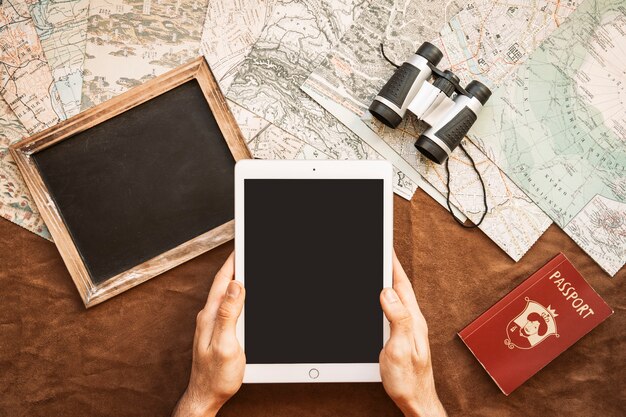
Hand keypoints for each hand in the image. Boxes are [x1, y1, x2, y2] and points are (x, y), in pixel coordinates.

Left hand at [173, 253, 244, 416]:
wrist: (205, 397)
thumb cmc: (215, 376)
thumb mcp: (225, 344)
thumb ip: (229, 314)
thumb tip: (234, 285)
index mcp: (210, 315)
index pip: (222, 281)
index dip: (233, 262)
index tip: (241, 246)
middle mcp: (208, 316)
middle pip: (224, 284)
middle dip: (235, 266)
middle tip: (247, 251)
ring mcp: (211, 324)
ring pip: (225, 294)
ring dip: (235, 280)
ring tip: (245, 267)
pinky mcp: (216, 332)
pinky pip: (227, 306)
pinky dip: (236, 296)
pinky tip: (242, 297)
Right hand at [379, 252, 445, 416]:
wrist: (416, 401)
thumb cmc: (409, 381)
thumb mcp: (400, 349)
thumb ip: (397, 319)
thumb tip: (388, 293)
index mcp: (412, 320)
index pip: (401, 284)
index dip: (392, 264)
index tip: (385, 247)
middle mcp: (413, 321)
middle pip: (400, 287)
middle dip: (390, 267)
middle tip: (381, 250)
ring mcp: (409, 328)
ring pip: (397, 297)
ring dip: (388, 280)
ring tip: (380, 266)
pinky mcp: (403, 336)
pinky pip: (394, 309)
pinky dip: (386, 297)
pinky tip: (381, 297)